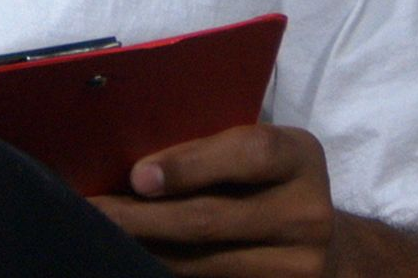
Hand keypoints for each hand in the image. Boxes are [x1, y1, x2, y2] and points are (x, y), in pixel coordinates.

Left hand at [89, 124, 336, 275]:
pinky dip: (168, 275)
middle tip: (93, 214)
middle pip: (213, 218)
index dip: (190, 164)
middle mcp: (307, 216)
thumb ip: (213, 152)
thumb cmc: (272, 184)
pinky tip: (137, 263)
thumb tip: (138, 170)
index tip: (138, 177)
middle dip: (145, 218)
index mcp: (301, 158)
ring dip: (147, 252)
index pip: (249, 154)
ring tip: (103, 239)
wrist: (324, 247)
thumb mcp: (260, 153)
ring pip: (205, 264)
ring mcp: (296, 269)